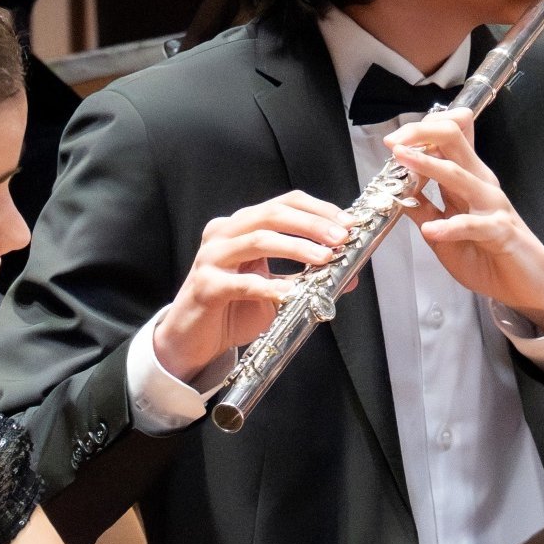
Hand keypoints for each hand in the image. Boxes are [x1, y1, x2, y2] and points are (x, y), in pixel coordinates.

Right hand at [152, 191, 350, 385]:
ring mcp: (211, 258)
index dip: (318, 209)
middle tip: (340, 237)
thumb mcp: (277, 291)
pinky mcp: (205, 286)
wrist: (193, 339)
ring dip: (296, 248)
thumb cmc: (233, 309)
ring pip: (258, 240)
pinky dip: (270, 286)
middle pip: (272, 214)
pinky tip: (293, 293)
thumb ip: (307, 280)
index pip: (283, 203)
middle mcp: (224, 233)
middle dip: (311, 224)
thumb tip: (351, 276)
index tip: (348, 222)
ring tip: (324, 259)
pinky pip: (242, 282)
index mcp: (241, 226)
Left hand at [389, 107, 543, 331]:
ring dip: (428, 165)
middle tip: (393, 141)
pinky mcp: (501, 231)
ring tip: (403, 161)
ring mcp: (492, 205)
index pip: (448, 137)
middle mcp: (480, 183)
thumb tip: (396, 192)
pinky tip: (432, 230)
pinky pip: (474, 224)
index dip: (421, 131)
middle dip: (421, 133)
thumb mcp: (444, 234)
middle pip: (452, 139)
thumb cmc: (490, 257)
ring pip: (458, 174)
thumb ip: (424, 210)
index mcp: (467, 178)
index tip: (393, 141)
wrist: (530, 285)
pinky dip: (450, 226)